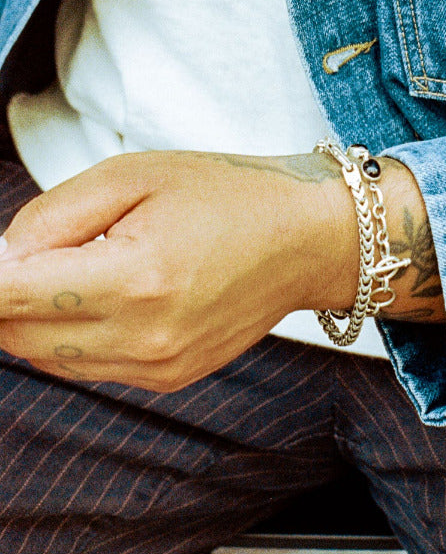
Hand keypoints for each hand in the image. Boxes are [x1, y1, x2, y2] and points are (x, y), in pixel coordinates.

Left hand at [0, 150, 358, 390]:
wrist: (307, 238)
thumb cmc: (226, 193)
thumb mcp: (135, 174)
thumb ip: (54, 216)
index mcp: (137, 277)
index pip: (13, 298)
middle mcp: (144, 337)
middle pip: (17, 336)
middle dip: (5, 295)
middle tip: (31, 250)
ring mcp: (155, 367)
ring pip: (44, 358)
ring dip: (35, 316)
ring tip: (77, 264)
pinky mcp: (165, 379)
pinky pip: (84, 368)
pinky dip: (71, 334)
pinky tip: (104, 291)